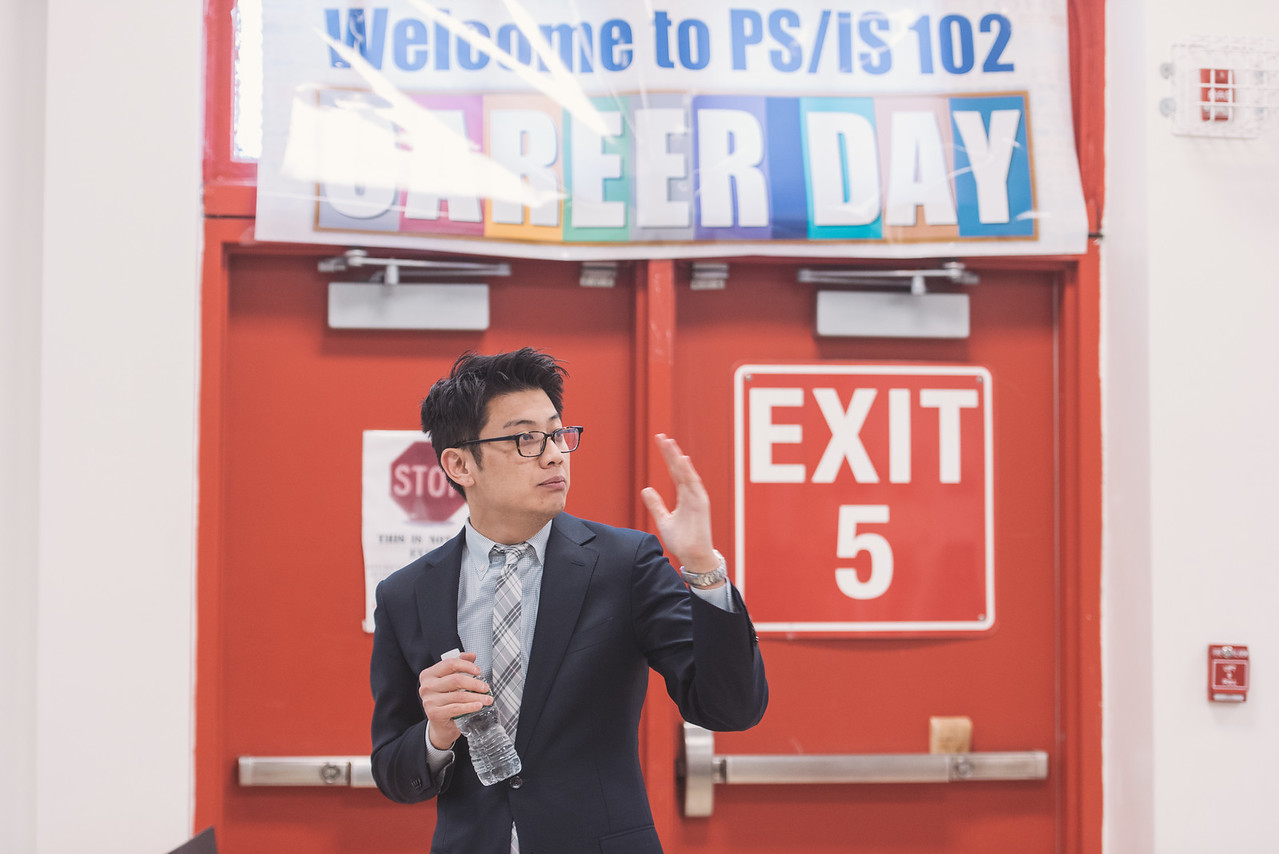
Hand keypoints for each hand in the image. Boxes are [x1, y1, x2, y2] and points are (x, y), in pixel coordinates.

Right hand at [418, 652, 490, 748]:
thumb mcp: (450, 680)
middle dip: (474, 683)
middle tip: (485, 687)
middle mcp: (426, 686)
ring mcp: (429, 700)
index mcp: (429, 674)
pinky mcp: (434, 713)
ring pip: (458, 695)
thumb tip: (471, 655)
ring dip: (476, 697)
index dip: (466, 665)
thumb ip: (460, 665)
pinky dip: (470, 706)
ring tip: (487, 699)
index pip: (449, 664)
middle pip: (455, 680)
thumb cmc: (445, 699)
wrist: (440, 724)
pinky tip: (478, 705)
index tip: (478, 671)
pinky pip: (456, 708)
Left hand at [640, 433, 719, 573]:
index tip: (661, 442)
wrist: (693, 557)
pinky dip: (689, 473)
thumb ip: (656, 505)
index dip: (668, 457)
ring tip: (670, 444)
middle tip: (662, 437)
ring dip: (678, 459)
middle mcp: (691, 495)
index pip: (675, 472)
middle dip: (671, 453)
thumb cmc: (682, 541)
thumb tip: (646, 489)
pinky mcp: (700, 506)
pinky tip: (683, 461)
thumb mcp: (664, 521)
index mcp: (684, 497)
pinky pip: (694, 487)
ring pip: (686, 474)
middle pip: (680, 469)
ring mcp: (697, 499)